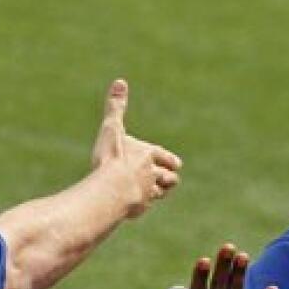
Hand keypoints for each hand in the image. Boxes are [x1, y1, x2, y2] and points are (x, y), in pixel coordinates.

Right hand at [91, 79, 181, 217]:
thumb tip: (120, 81)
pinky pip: (144, 206)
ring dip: (159, 192)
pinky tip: (136, 205)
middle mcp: (152, 174)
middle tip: (171, 180)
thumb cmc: (112, 158)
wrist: (113, 189)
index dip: (169, 160)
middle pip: (168, 178)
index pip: (165, 157)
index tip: (176, 164)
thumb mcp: (112, 129)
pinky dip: (143, 204)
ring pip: (160, 193)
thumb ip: (116, 107)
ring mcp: (148, 192)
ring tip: (155, 193)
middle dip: (169, 179)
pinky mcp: (140, 207)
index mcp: (148, 154)